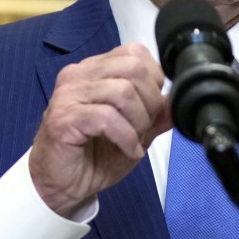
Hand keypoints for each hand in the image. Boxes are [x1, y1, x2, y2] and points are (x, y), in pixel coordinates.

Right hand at [29, 43, 169, 216]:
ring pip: (122, 91)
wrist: (60, 186)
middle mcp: (80, 75)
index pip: (135, 53)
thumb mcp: (134, 132)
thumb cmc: (91, 156)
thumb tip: (178, 101)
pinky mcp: (64, 118)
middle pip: (133, 67)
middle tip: (145, 127)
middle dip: (150, 101)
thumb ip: (156, 115)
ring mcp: (69, 95)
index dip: (153, 80)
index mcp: (95, 71)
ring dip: (138, 121)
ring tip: (134, 140)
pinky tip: (127, 149)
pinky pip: (106, 117)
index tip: (151, 108)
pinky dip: (125, 136)